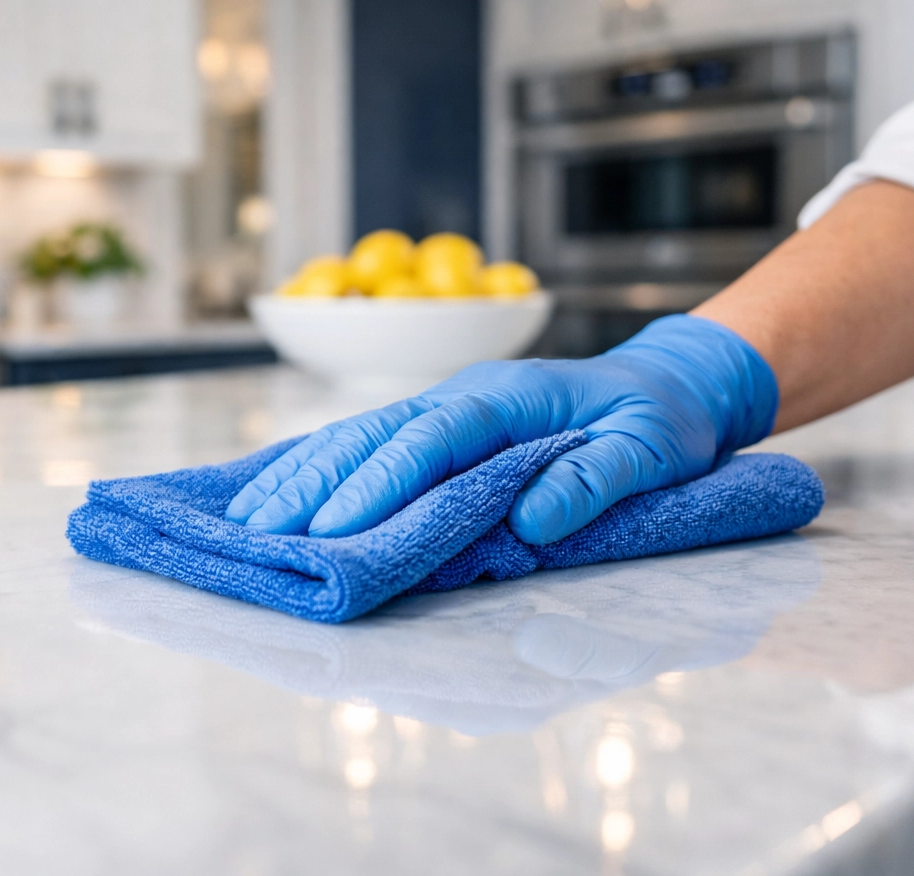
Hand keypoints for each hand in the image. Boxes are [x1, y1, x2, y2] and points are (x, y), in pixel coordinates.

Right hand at [226, 315, 777, 544]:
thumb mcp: (653, 449)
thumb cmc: (658, 420)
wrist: (665, 383)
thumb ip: (595, 479)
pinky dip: (322, 465)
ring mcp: (447, 404)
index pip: (432, 439)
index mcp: (510, 397)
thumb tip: (531, 519)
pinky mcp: (440, 425)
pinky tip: (282, 489)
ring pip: (360, 433)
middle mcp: (465, 393)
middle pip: (375, 432)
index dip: (380, 482)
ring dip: (303, 473)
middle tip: (260, 529)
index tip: (334, 528)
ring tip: (248, 517)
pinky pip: (371, 441)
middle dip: (314, 481)